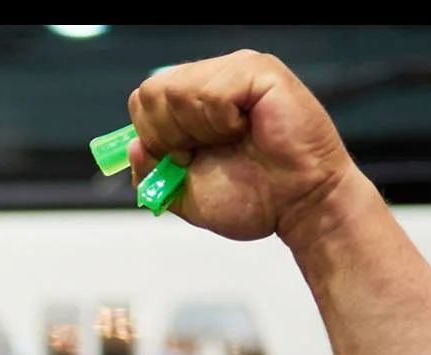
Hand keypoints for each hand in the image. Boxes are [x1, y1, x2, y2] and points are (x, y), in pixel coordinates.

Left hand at [127, 50, 360, 246]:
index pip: (143, 100)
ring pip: (178, 90)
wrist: (297, 207)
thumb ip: (151, 173)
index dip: (152, 135)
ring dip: (197, 130)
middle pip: (152, 91)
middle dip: (168, 135)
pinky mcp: (261, 72)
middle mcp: (212, 78)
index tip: (180, 159)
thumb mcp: (184, 193)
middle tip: (202, 152)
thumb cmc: (254, 197)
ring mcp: (236, 71)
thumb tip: (132, 145)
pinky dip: (221, 122)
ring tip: (230, 140)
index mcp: (192, 103)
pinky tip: (244, 129)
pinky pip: (213, 92)